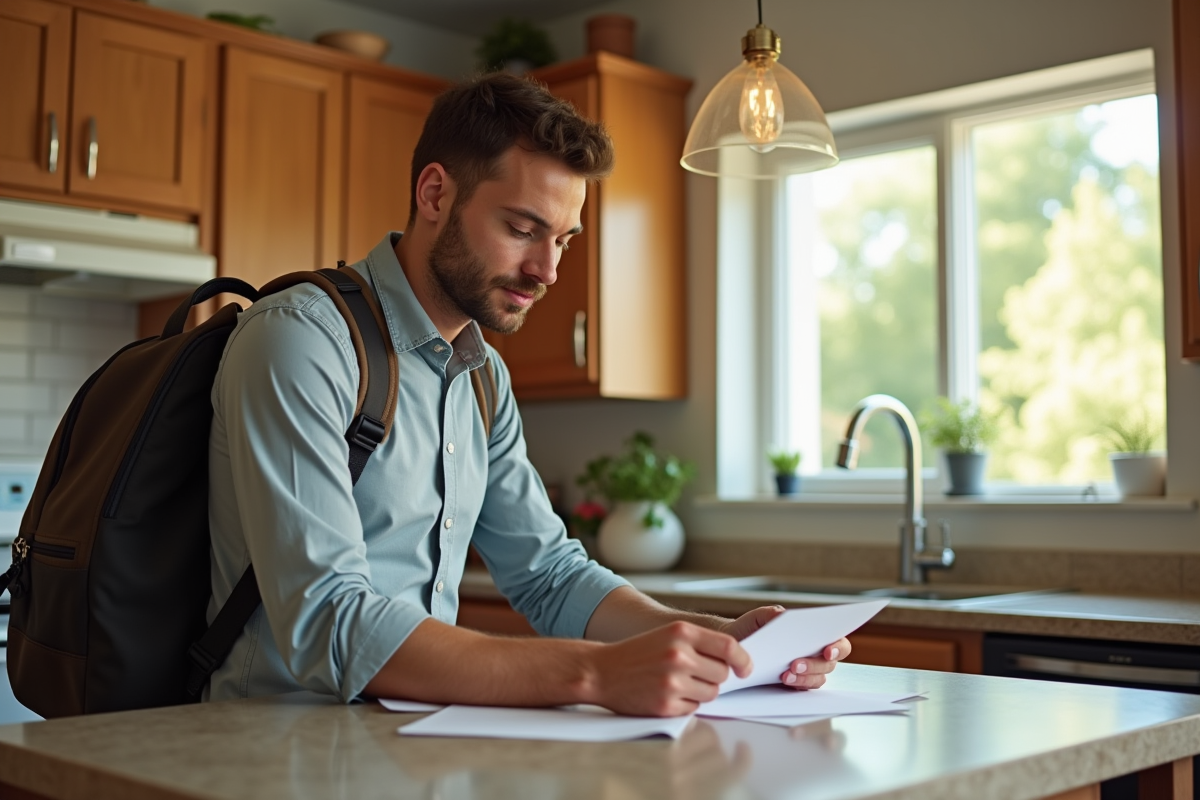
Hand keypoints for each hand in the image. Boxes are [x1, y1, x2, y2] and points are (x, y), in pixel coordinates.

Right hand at [587, 621, 751, 716]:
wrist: (601, 671)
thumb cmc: (636, 653)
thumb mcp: (667, 634)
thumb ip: (699, 642)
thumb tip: (734, 660)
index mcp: (681, 632)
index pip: (729, 646)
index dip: (743, 659)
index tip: (745, 668)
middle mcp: (679, 655)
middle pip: (722, 673)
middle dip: (714, 676)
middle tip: (695, 674)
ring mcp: (672, 681)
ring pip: (712, 693)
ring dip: (701, 691)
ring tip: (678, 683)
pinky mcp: (666, 705)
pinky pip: (694, 708)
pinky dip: (686, 704)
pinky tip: (666, 694)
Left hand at [719, 606, 852, 689]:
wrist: (734, 643)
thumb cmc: (751, 627)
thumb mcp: (760, 616)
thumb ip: (774, 614)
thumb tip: (787, 616)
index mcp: (813, 634)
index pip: (837, 641)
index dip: (838, 647)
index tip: (827, 651)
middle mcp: (814, 653)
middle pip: (829, 663)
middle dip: (815, 664)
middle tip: (796, 663)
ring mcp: (806, 670)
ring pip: (818, 678)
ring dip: (805, 677)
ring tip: (786, 674)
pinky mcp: (795, 683)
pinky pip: (804, 688)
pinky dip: (796, 684)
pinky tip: (783, 679)